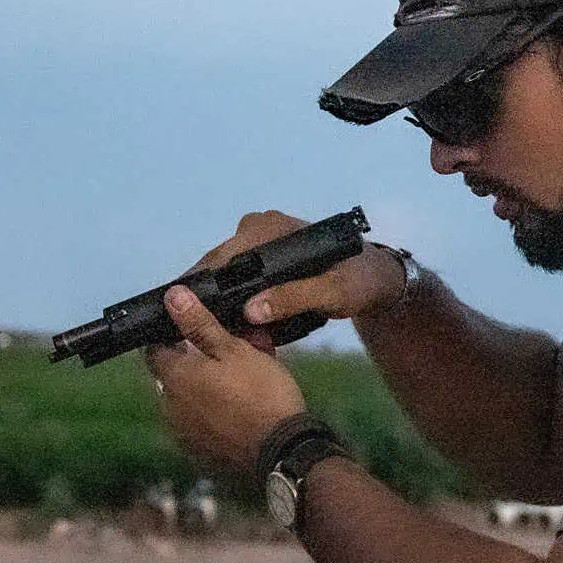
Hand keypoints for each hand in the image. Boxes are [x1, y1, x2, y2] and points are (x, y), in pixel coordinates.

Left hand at [146, 286, 307, 475]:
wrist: (283, 451)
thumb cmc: (259, 394)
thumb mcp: (233, 350)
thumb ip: (199, 324)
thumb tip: (172, 297)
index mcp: (174, 379)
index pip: (153, 350)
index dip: (170, 335)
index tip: (192, 329)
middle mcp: (170, 409)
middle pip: (176, 375)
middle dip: (198, 360)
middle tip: (232, 351)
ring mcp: (185, 435)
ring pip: (192, 399)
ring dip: (209, 386)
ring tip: (245, 376)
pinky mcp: (202, 453)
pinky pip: (204, 423)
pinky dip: (217, 411)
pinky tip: (244, 405)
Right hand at [185, 211, 411, 350]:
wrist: (374, 277)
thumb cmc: (358, 281)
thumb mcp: (331, 292)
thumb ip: (293, 299)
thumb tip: (251, 311)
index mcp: (269, 228)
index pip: (221, 257)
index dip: (202, 286)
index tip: (189, 313)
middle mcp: (257, 228)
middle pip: (218, 267)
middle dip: (213, 301)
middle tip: (205, 333)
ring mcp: (258, 242)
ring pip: (226, 276)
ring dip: (225, 305)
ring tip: (226, 334)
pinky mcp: (262, 256)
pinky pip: (238, 279)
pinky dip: (237, 301)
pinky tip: (240, 325)